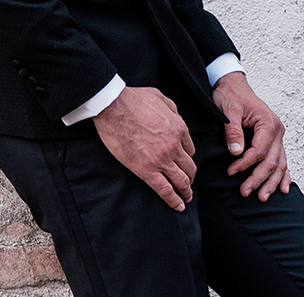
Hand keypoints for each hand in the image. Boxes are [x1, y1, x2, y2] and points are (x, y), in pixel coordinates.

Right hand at [92, 86, 195, 210]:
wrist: (112, 107)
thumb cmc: (133, 99)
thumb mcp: (160, 97)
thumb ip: (173, 109)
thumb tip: (176, 117)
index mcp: (179, 129)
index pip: (190, 149)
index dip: (188, 157)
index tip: (184, 163)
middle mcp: (174, 146)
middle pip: (190, 168)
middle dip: (191, 177)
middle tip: (189, 183)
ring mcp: (161, 160)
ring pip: (181, 181)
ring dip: (186, 192)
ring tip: (186, 198)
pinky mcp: (146, 170)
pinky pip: (165, 190)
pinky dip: (174, 200)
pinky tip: (178, 206)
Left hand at [213, 71, 290, 200]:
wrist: (234, 85)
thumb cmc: (230, 95)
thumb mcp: (228, 110)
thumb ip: (233, 131)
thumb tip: (236, 153)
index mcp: (268, 123)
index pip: (259, 151)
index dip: (246, 164)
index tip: (231, 172)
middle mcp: (277, 131)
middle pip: (272, 161)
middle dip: (259, 179)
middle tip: (245, 192)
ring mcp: (278, 137)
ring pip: (279, 164)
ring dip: (271, 182)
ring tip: (262, 197)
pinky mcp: (274, 141)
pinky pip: (282, 160)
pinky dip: (283, 175)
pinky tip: (283, 189)